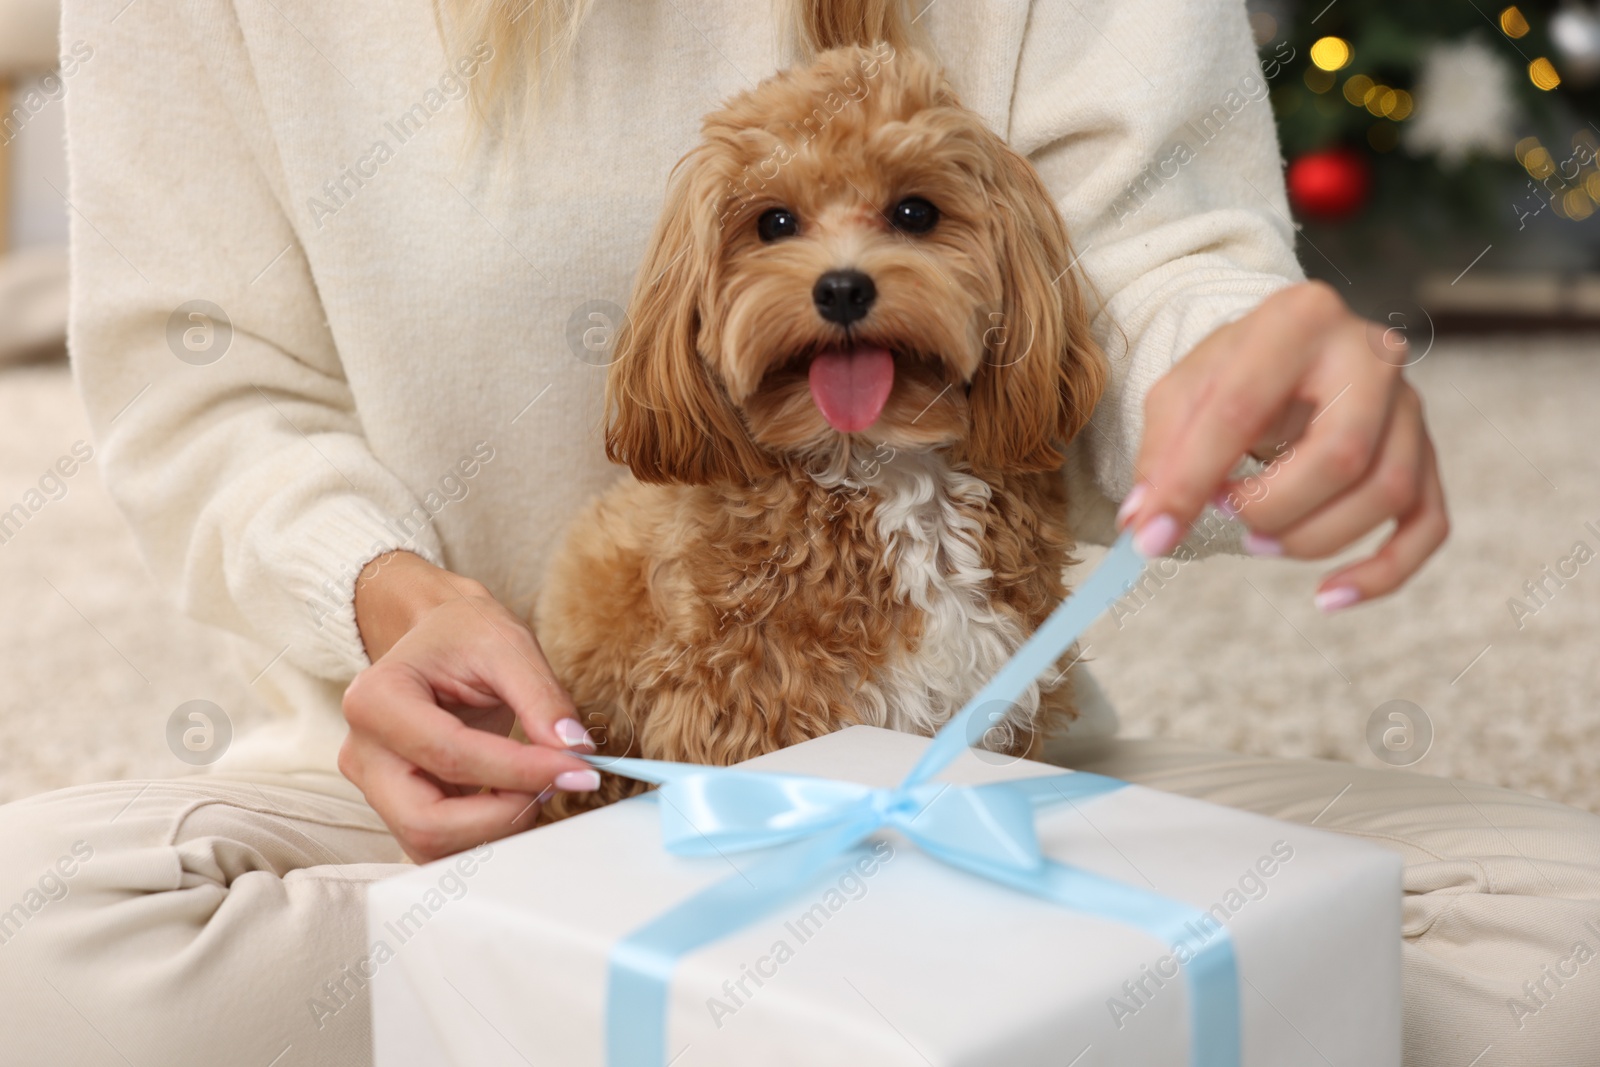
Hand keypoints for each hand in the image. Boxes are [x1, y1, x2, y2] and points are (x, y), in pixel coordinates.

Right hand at [340, 551, 597, 861]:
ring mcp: (375, 788)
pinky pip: (442, 845)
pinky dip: (486, 833)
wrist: (438, 640)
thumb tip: (576, 751)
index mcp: (375, 700)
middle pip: (426, 822)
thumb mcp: (508, 645)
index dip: (520, 770)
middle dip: (501, 815)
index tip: (578, 770)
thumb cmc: (464, 636)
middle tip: (554, 783)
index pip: (450, 755)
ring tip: (536, 784)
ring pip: (432, 845)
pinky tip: (517, 798)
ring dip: (497, 828)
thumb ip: (542, 697)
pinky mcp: (398, 809)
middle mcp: (363, 753)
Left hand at [1115, 282, 1447, 610]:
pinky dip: (1384, 572)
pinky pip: (1428, 524)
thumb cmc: (1228, 375)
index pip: (1242, 411)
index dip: (1190, 482)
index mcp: (1299, 320)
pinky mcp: (1426, 452)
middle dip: (1273, 509)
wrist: (1284, 356)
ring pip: (1388, 493)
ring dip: (1313, 538)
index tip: (1151, 535)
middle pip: (1342, 456)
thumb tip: (1144, 526)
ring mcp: (1410, 404)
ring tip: (1257, 542)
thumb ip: (1160, 456)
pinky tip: (1329, 597)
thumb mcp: (1179, 395)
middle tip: (1226, 517)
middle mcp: (1372, 353)